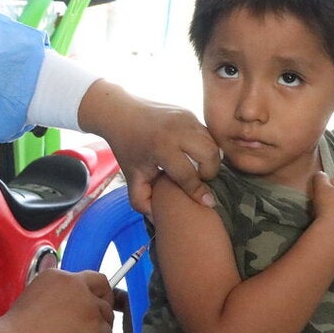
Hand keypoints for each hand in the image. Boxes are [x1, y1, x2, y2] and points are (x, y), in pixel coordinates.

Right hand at [0, 270, 115, 332]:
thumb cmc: (17, 330)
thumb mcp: (33, 299)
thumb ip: (54, 298)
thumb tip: (66, 312)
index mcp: (57, 276)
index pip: (84, 277)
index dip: (90, 291)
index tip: (89, 302)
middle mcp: (75, 285)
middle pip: (103, 288)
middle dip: (105, 302)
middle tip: (99, 319)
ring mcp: (88, 306)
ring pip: (107, 315)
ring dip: (102, 328)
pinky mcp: (95, 327)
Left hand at [77, 81, 218, 215]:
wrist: (121, 114)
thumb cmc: (128, 149)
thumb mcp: (132, 177)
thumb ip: (142, 201)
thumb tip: (159, 219)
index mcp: (162, 147)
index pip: (188, 174)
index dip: (198, 192)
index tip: (207, 203)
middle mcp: (178, 130)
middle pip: (210, 155)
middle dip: (209, 172)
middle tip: (198, 179)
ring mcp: (186, 118)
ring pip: (212, 143)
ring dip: (210, 159)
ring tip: (195, 168)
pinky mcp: (189, 113)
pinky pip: (207, 134)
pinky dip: (205, 147)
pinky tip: (192, 155)